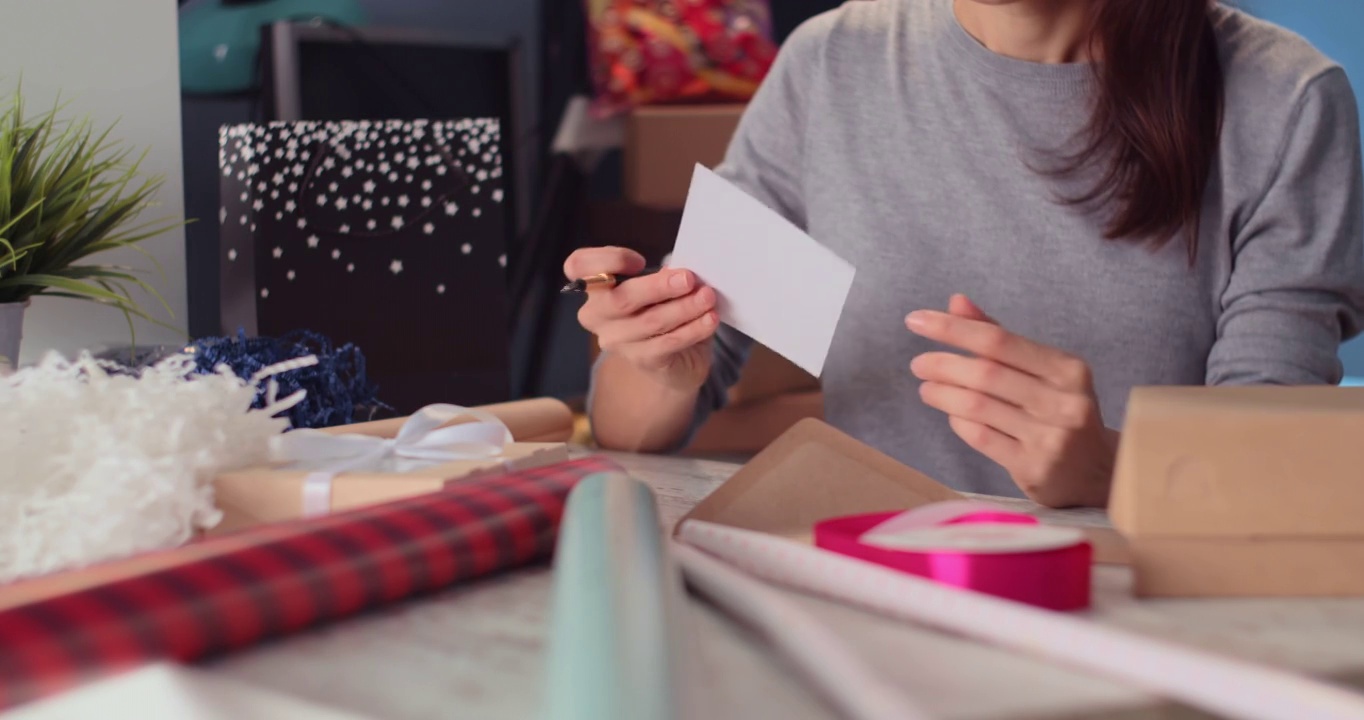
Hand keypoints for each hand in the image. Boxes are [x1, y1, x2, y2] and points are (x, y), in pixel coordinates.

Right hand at [565, 246, 717, 390]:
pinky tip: (710, 319)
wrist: (674, 361)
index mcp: (596, 288)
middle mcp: (597, 315)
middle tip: (689, 278)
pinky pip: (668, 342)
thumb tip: (682, 271)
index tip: (640, 261)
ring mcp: (616, 341)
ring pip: (649, 321)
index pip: (579, 266)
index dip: (606, 259)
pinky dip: (693, 329)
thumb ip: (663, 276)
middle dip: (657, 286)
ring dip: (684, 307)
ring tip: (708, 297)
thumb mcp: (660, 288)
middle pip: (618, 299)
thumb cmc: (664, 312)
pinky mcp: (641, 361)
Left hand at [906, 295, 1117, 507]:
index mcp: (1068, 369)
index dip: (953, 328)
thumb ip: (1000, 338)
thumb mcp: (1044, 372)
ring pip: (979, 407)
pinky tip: (951, 415)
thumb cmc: (1061, 412)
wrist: (1098, 474)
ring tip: (926, 388)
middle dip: (943, 365)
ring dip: (943, 394)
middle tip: (918, 364)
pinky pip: (981, 437)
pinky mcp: (1033, 468)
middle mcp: (1063, 401)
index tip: (916, 321)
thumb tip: (956, 303)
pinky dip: (958, 422)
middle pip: (986, 374)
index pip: (999, 340)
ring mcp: (1050, 437)